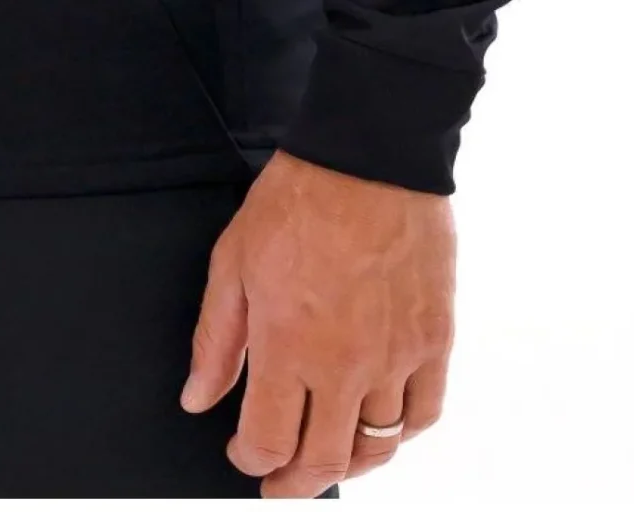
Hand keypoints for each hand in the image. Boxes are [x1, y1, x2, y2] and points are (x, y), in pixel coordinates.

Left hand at [180, 148, 453, 494]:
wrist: (370, 156)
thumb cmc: (299, 198)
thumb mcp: (234, 260)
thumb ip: (216, 338)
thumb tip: (198, 397)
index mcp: (286, 346)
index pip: (267, 443)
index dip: (250, 461)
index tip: (243, 452)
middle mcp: (343, 365)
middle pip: (323, 462)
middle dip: (295, 483)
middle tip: (282, 481)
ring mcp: (395, 357)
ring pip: (377, 448)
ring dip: (349, 464)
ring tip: (331, 457)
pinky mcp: (434, 339)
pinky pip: (424, 414)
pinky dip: (403, 433)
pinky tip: (383, 424)